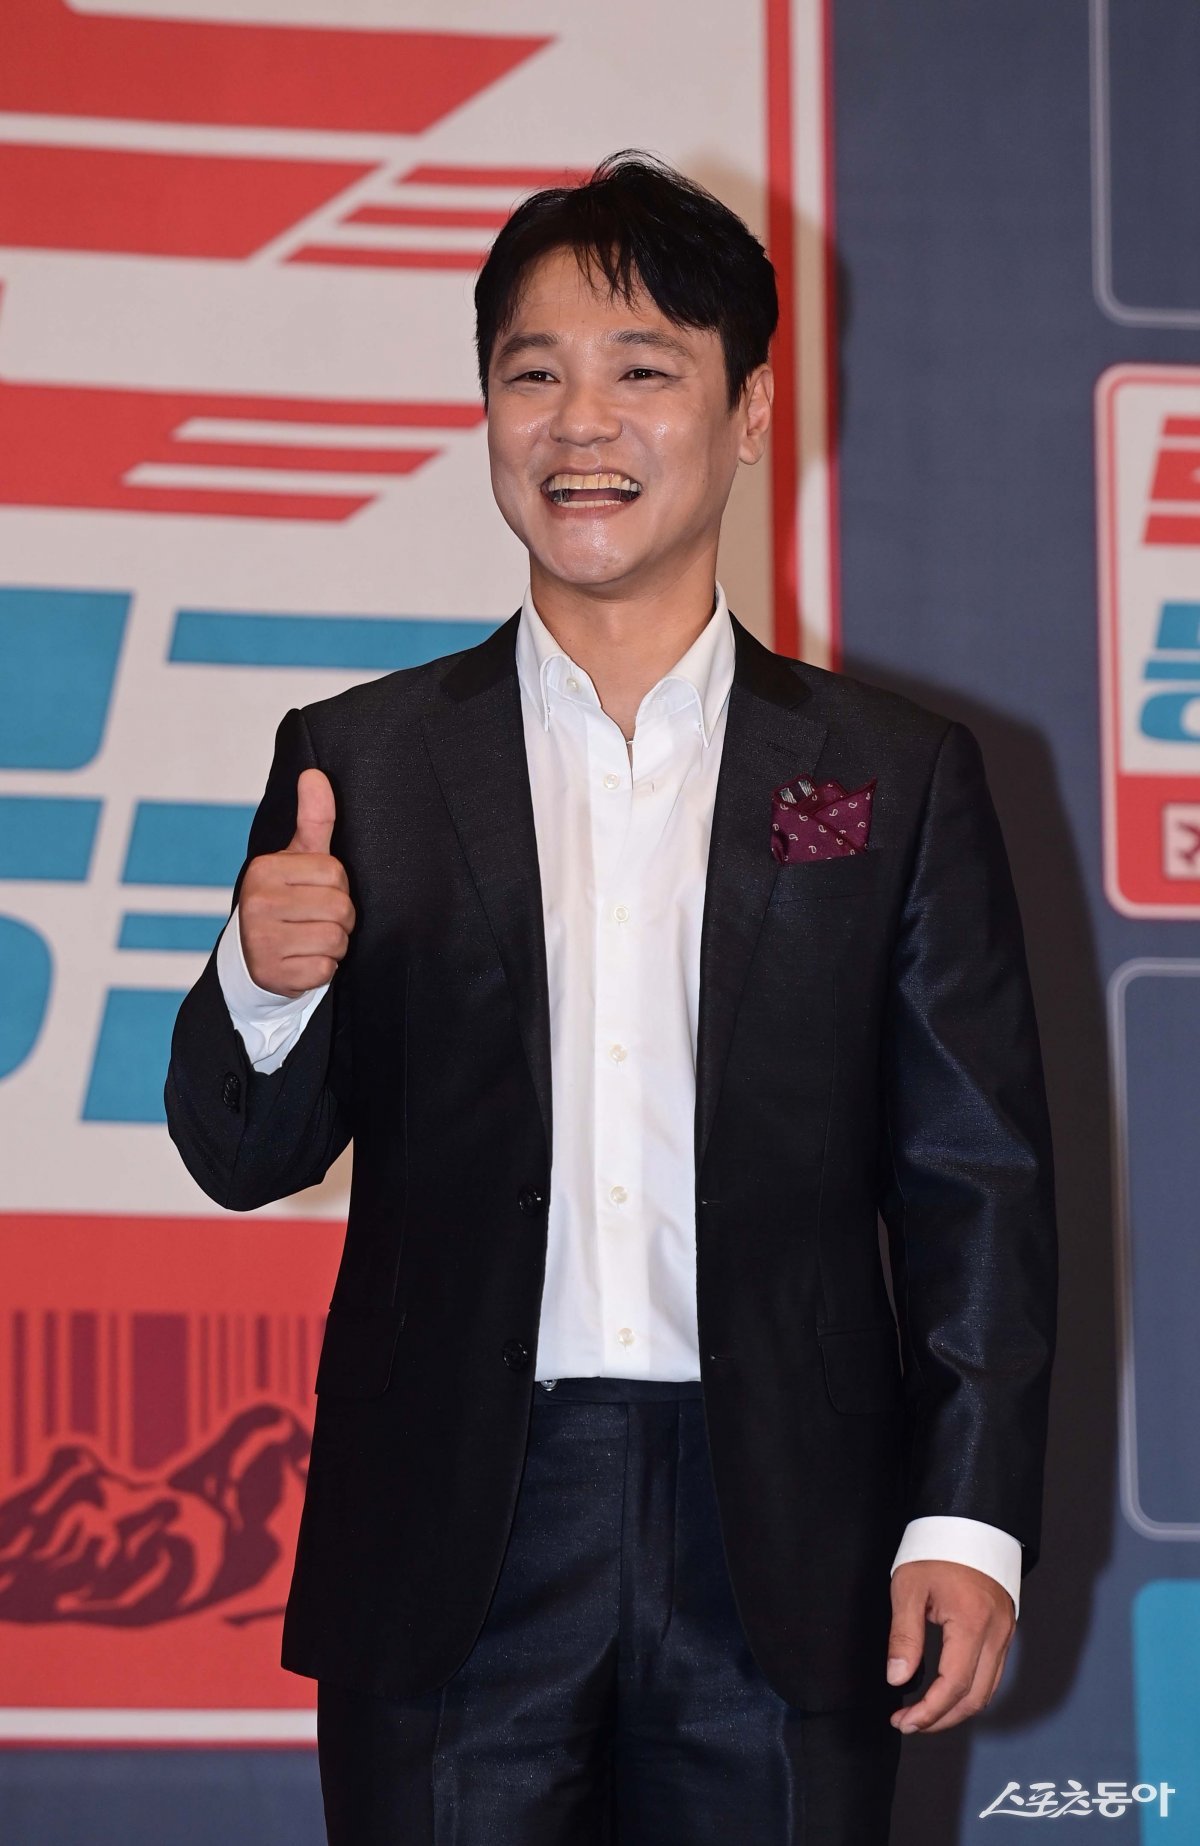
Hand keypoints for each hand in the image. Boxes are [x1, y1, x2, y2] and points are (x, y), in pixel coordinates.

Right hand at [238, 769, 355, 997]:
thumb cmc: (285, 900)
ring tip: (309, 940)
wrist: (253, 957)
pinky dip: (322, 969)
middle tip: (315, 920)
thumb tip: (315, 774)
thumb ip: (313, 818)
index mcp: (264, 869)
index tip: (315, 893)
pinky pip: (325, 970)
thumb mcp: (297, 858)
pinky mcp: (272, 974)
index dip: (337, 886)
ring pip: (336, 939)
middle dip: (339, 917)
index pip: (335, 872)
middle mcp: (256, 902)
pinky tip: (302, 961)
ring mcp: (261, 941)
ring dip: (334, 944)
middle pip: (340, 907)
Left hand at [886, 1560, 1014, 1734]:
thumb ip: (904, 1636)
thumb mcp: (909, 1587)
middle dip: (941, 1718)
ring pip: (987, 1690)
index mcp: (972, 1622)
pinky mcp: (1005, 1630)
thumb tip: (897, 1679)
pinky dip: (970, 1692)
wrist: (967, 1523)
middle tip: (909, 1723)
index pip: (954, 1685)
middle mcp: (997, 1633)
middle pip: (975, 1697)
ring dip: (956, 1709)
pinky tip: (946, 1693)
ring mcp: (1005, 1633)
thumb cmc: (935, 1550)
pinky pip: (992, 1674)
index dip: (929, 1710)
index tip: (903, 1720)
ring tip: (924, 1715)